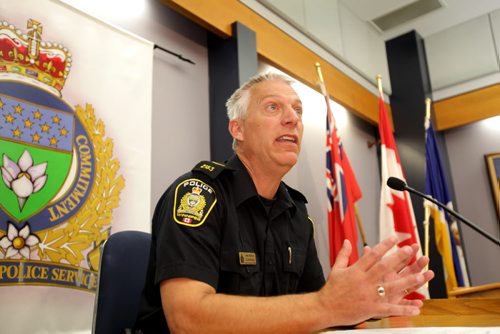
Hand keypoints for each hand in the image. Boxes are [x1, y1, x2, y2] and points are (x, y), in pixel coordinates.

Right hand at [317, 236, 433, 326]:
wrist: (325, 308)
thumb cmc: (331, 289)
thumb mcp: (336, 269)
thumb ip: (344, 254)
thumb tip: (348, 241)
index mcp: (356, 270)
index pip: (373, 255)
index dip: (384, 245)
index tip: (395, 238)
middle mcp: (364, 281)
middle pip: (384, 267)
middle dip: (398, 258)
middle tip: (410, 250)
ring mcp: (368, 295)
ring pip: (391, 287)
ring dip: (407, 282)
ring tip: (421, 276)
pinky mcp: (371, 309)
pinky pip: (390, 309)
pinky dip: (404, 308)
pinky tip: (416, 307)